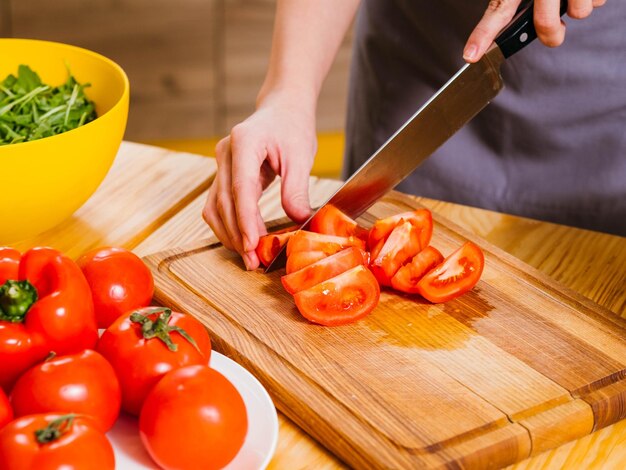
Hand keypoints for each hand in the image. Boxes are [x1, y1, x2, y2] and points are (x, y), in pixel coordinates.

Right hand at [202, 93, 316, 269]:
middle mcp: (225, 153)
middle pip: (224, 202)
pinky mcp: (223, 175)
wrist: (282, 109)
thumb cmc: (293, 127)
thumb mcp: (301, 155)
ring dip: (229, 234)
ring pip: (214, 207)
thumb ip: (296, 189)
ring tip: (248, 257)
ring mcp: (220, 164)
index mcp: (244, 142)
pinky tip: (243, 241)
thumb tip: (298, 220)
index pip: (240, 187)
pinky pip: (219, 205)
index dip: (244, 219)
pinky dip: (228, 225)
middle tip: (253, 261)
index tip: (252, 243)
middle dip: (237, 234)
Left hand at [463, 0, 606, 61]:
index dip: (483, 34)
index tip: (471, 55)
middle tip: (553, 28)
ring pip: (579, 13)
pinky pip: (597, 2)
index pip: (498, 12)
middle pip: (546, 25)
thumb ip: (509, 1)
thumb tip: (499, 21)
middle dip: (552, 34)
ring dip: (576, 7)